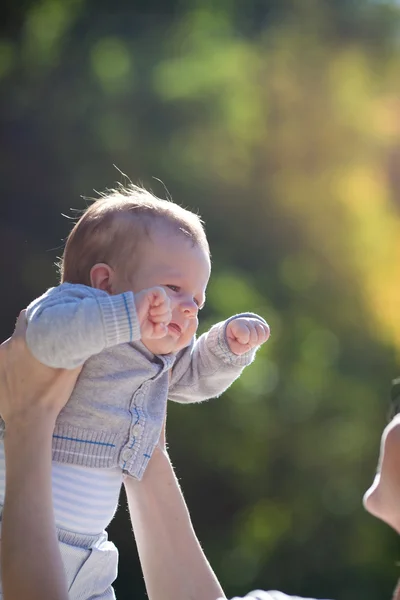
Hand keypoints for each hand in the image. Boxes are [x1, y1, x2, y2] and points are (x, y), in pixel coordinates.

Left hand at [0, 312, 80, 426]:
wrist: (28, 422)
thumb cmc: (50, 395)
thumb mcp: (70, 371)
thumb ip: (76, 350)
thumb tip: (85, 336)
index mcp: (24, 341)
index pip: (27, 315)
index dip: (38, 315)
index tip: (48, 319)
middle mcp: (7, 346)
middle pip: (19, 330)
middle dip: (31, 332)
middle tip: (45, 341)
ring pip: (12, 346)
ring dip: (22, 349)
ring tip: (34, 361)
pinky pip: (5, 360)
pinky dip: (13, 362)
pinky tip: (23, 373)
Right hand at [135, 287, 171, 339]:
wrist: (126, 321)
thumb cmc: (135, 326)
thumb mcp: (151, 333)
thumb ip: (161, 332)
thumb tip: (164, 326)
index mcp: (155, 313)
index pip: (168, 315)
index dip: (164, 321)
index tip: (154, 324)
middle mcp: (154, 305)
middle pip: (169, 309)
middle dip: (162, 317)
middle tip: (151, 318)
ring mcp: (152, 298)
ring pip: (167, 301)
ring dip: (161, 310)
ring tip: (151, 313)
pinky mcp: (148, 293)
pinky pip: (161, 292)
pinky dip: (161, 299)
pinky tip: (154, 304)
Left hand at [226, 317, 269, 354]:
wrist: (238, 332)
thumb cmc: (234, 339)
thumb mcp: (231, 345)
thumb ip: (237, 348)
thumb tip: (248, 347)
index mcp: (236, 323)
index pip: (245, 334)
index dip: (243, 340)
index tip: (238, 339)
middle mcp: (247, 320)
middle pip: (254, 337)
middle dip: (250, 343)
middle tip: (245, 341)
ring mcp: (256, 321)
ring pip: (261, 335)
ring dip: (256, 342)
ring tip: (250, 341)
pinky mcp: (263, 324)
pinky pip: (266, 334)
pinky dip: (261, 340)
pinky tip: (256, 339)